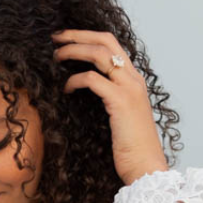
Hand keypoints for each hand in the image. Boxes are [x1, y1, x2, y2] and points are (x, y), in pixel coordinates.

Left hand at [52, 28, 168, 185]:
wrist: (146, 168)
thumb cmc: (131, 150)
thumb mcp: (121, 118)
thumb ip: (111, 100)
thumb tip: (89, 91)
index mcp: (134, 80)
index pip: (112, 45)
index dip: (88, 37)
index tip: (67, 39)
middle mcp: (134, 79)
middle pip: (105, 40)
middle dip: (78, 34)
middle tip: (56, 37)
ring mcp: (129, 88)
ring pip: (99, 53)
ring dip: (74, 50)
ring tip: (56, 56)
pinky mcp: (120, 101)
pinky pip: (92, 79)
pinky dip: (75, 80)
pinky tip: (66, 88)